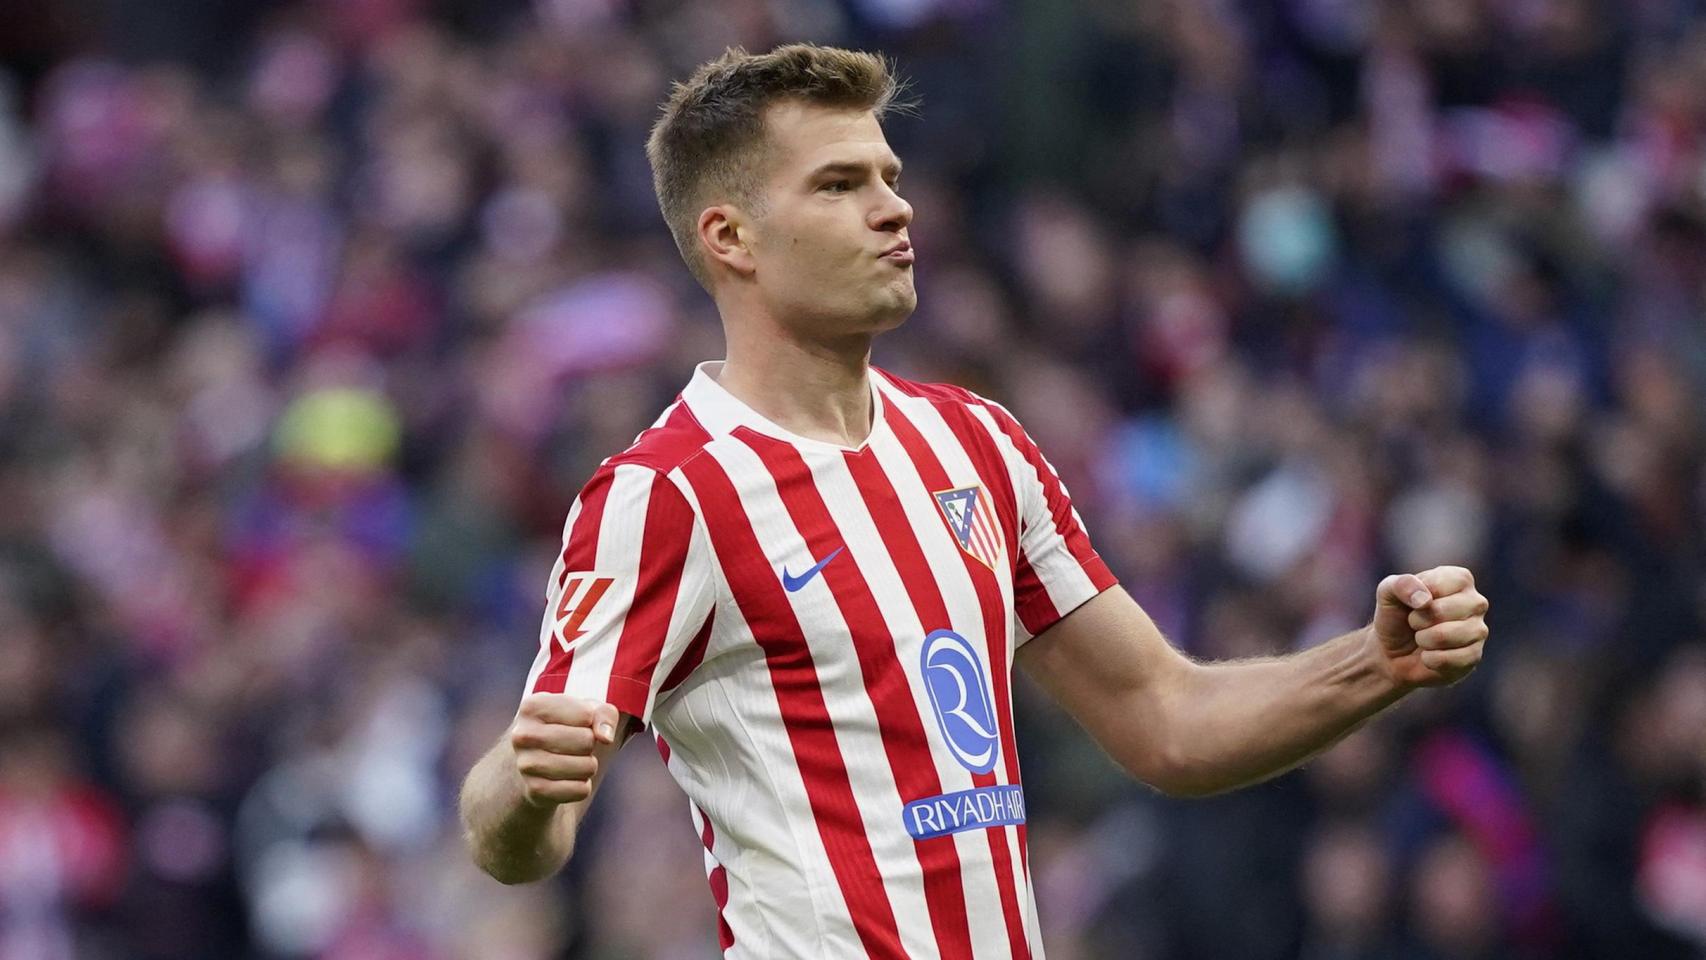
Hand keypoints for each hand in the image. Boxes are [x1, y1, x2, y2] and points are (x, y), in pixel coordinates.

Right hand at [508, 693, 621, 806]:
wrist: (535, 759)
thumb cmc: (567, 727)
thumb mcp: (588, 710)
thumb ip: (604, 714)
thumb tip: (605, 737)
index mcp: (532, 706)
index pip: (587, 715)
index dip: (591, 721)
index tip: (576, 723)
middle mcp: (522, 735)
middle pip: (586, 741)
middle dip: (590, 745)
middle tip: (575, 745)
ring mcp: (526, 764)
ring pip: (586, 768)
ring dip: (589, 766)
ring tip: (572, 761)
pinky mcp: (534, 791)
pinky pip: (580, 790)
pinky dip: (582, 786)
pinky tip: (567, 779)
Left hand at [1368, 565, 1489, 689]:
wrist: (1392, 653)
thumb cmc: (1395, 616)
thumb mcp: (1388, 592)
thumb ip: (1402, 585)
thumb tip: (1425, 600)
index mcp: (1459, 579)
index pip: (1437, 585)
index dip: (1415, 597)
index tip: (1413, 602)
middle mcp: (1476, 602)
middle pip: (1441, 611)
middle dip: (1418, 620)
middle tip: (1416, 623)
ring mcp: (1479, 630)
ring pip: (1446, 636)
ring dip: (1423, 640)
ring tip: (1422, 638)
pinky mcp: (1475, 656)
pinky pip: (1450, 659)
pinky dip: (1430, 659)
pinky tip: (1430, 655)